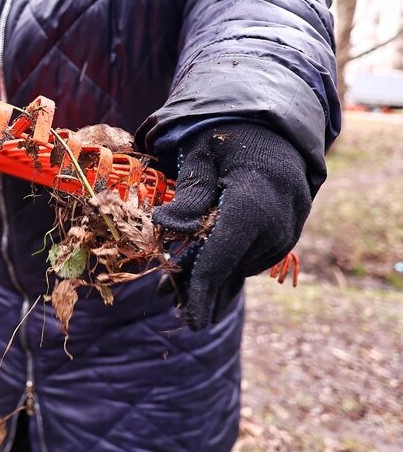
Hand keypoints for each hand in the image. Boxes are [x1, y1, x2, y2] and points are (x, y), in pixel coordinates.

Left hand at [154, 123, 311, 330]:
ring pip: (239, 267)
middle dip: (197, 284)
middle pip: (228, 269)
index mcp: (252, 205)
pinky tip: (203, 272)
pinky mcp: (286, 235)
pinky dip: (228, 264)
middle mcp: (276, 225)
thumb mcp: (200, 155)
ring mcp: (286, 232)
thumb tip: (165, 225)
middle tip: (166, 297)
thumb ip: (187, 193)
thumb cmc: (229, 136)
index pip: (220, 260)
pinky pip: (252, 257)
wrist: (276, 128)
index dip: (202, 293)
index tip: (191, 323)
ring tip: (178, 286)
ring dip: (211, 276)